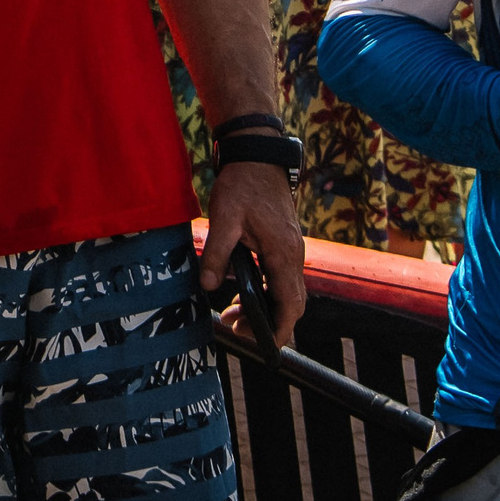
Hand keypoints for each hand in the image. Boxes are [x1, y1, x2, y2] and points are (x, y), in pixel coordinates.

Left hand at [197, 158, 306, 346]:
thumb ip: (216, 254)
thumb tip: (206, 286)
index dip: (279, 329)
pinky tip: (242, 293)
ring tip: (233, 316)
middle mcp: (293, 254)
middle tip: (237, 330)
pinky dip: (265, 292)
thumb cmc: (243, 184)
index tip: (263, 345)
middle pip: (292, 303)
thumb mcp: (224, 217)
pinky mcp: (284, 243)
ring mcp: (291, 249)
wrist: (258, 155)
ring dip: (264, 309)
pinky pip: (280, 278)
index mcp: (282, 252)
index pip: (290, 304)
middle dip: (269, 324)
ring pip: (286, 292)